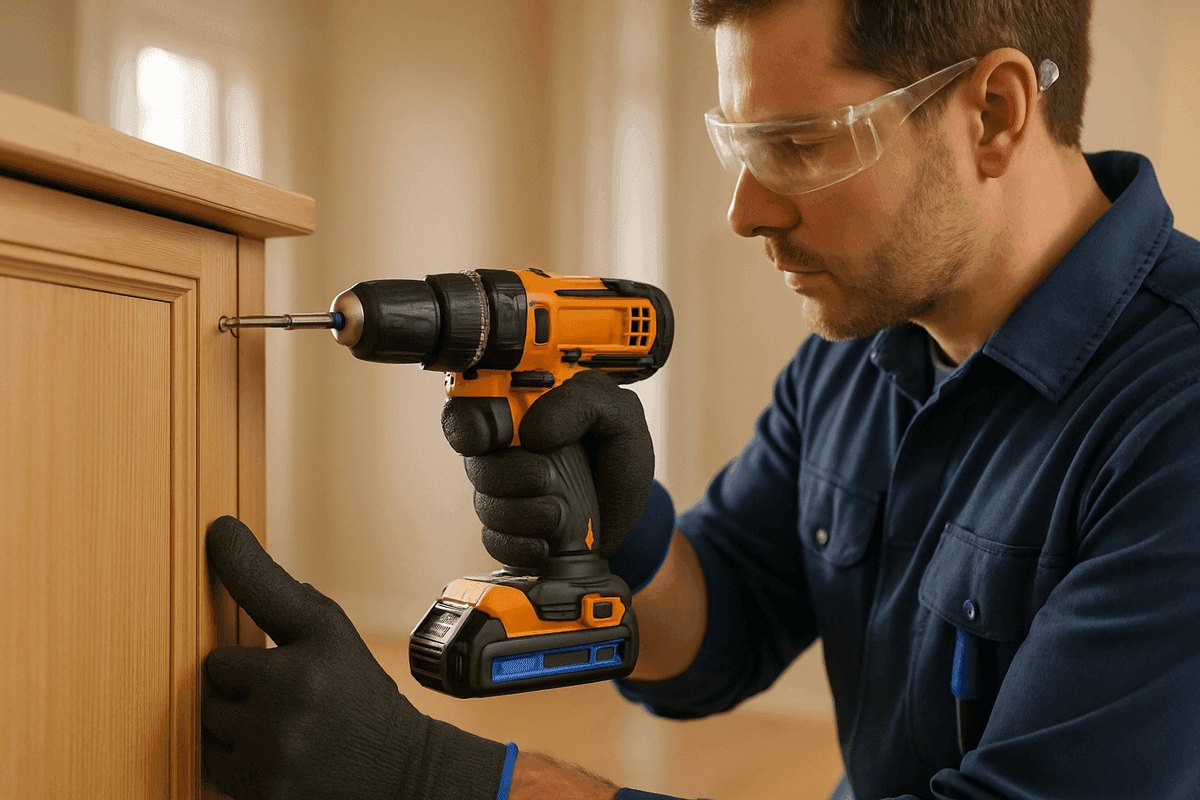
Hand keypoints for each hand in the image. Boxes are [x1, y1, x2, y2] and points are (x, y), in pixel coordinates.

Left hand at [202, 516, 506, 799]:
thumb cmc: (357, 693)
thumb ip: (274, 590)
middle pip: (211, 686)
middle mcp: (285, 712)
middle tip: (282, 693)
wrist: (397, 771)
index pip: (225, 648)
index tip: (216, 539)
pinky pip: (213, 766)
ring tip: (280, 722)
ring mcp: (270, 761)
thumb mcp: (330, 633)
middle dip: (237, 685)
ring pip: (208, 726)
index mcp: (303, 666)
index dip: (228, 626)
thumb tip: (222, 536)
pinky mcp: (260, 796)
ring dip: (231, 722)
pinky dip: (235, 759)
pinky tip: (274, 752)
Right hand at [441, 369, 654, 570]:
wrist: (627, 510)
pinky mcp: (509, 531)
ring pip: (485, 505)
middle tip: (545, 478)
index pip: (468, 411)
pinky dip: (521, 546)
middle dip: (510, 476)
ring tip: (558, 515)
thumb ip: (580, 402)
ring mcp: (503, 493)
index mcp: (522, 412)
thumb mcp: (619, 415)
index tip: (498, 439)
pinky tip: (547, 544)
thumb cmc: (620, 455)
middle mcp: (504, 452)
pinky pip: (494, 542)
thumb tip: (533, 431)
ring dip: (522, 514)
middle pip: (476, 464)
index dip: (469, 426)